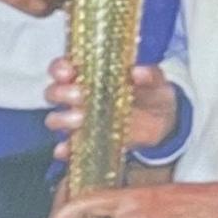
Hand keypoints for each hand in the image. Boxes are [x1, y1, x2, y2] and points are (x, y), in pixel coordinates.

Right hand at [45, 56, 178, 157]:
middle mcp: (79, 97)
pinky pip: (67, 147)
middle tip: (79, 95)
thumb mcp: (157, 82)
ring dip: (62, 119)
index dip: (59, 68)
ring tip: (81, 119)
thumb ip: (149, 75)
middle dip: (61, 93)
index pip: (63, 68)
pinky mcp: (86, 142)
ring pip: (55, 119)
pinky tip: (68, 149)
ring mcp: (80, 121)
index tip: (68, 72)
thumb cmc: (153, 95)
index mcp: (91, 75)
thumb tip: (138, 72)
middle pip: (53, 92)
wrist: (163, 124)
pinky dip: (64, 149)